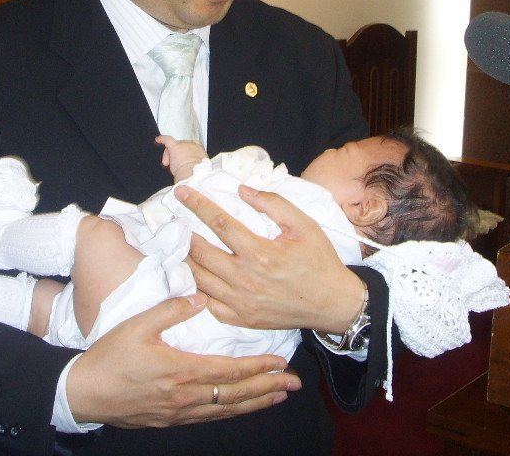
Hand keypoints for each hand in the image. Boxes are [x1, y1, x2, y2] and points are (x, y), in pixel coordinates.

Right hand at [66, 292, 300, 427]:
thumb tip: (201, 298)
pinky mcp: (172, 419)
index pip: (231, 371)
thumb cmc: (110, 357)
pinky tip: (242, 407)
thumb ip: (172, 310)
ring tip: (278, 396)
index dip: (258, 368)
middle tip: (294, 383)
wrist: (86, 393)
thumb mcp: (138, 325)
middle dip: (268, 387)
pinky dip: (232, 412)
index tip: (281, 362)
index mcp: (182, 371)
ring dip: (256, 402)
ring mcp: (180, 412)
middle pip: (237, 394)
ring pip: (227, 409)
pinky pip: (211, 417)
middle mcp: (187, 396)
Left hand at [156, 135, 206, 182]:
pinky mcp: (174, 146)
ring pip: (174, 146)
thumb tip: (190, 170)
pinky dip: (162, 139)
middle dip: (177, 156)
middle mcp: (192, 146)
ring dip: (170, 155)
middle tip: (175, 166)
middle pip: (182, 147)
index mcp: (200, 151)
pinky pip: (167, 140)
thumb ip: (195, 166)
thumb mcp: (199, 168)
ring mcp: (183, 145)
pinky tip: (158, 139)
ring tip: (168, 164)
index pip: (193, 147)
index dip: (186, 153)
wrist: (193, 174)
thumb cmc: (197, 174)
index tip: (184, 158)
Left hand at [178, 185, 366, 334]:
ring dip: (185, 259)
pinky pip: (208, 304)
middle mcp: (245, 279)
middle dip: (183, 232)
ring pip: (199, 279)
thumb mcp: (305, 225)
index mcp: (260, 253)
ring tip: (179, 244)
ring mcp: (240, 303)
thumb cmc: (320, 261)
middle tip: (175, 220)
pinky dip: (196, 288)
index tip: (182, 192)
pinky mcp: (241, 319)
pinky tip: (193, 275)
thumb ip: (274, 204)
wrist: (334, 304)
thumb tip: (243, 190)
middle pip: (201, 252)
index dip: (197, 205)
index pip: (219, 223)